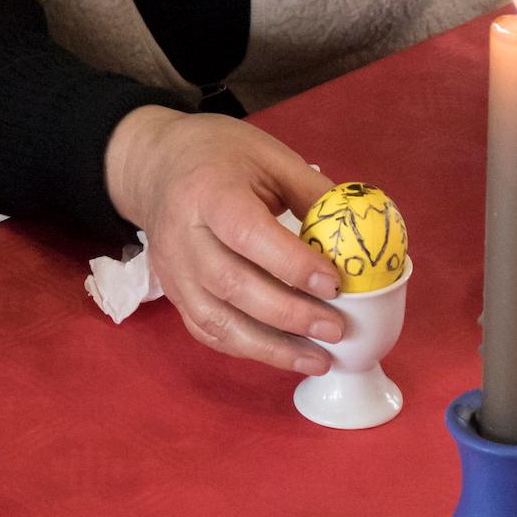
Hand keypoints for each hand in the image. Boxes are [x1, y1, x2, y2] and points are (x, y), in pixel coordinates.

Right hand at [105, 106, 342, 375]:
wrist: (158, 167)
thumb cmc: (221, 156)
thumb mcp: (270, 156)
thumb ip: (312, 193)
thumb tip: (358, 235)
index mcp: (209, 192)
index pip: (248, 234)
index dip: (292, 264)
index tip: (335, 284)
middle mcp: (184, 236)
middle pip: (233, 285)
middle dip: (290, 314)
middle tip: (337, 329)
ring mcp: (174, 271)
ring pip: (217, 321)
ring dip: (271, 348)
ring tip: (319, 360)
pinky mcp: (174, 294)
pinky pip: (208, 331)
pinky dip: (248, 350)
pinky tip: (284, 355)